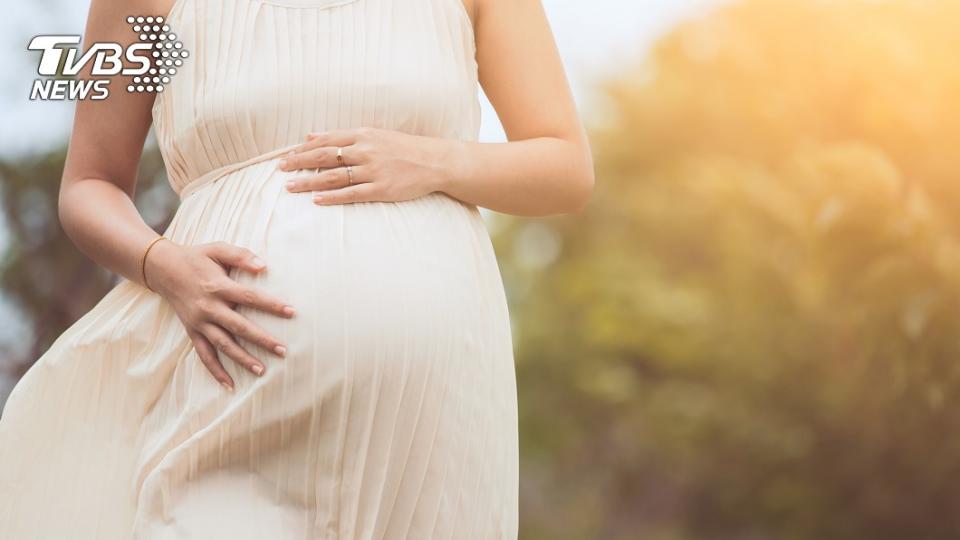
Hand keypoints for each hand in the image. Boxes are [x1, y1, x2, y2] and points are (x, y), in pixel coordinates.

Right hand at [144, 239, 294, 389]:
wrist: (163, 269)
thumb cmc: (196, 258)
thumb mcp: (218, 249)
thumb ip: (241, 256)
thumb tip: (264, 266)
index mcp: (218, 286)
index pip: (249, 297)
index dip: (271, 305)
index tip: (291, 312)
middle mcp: (208, 307)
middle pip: (239, 327)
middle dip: (262, 339)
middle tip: (283, 350)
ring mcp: (199, 322)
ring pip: (223, 345)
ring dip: (242, 359)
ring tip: (262, 371)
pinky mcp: (192, 332)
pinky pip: (204, 355)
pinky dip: (215, 371)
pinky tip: (230, 384)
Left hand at [278, 127, 462, 204]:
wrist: (434, 161)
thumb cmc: (403, 148)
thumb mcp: (373, 134)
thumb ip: (342, 136)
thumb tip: (311, 135)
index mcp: (362, 135)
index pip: (325, 140)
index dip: (302, 148)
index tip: (285, 155)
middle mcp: (365, 151)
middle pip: (324, 157)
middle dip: (299, 163)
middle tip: (279, 169)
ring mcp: (373, 171)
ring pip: (334, 176)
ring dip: (309, 182)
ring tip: (290, 187)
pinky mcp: (381, 189)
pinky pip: (352, 194)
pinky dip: (333, 197)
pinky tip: (317, 200)